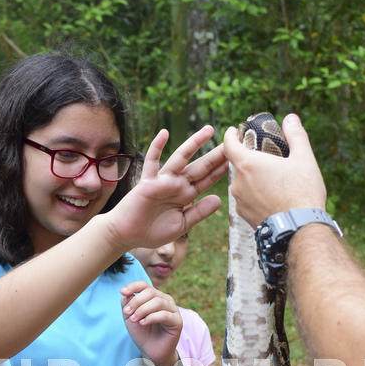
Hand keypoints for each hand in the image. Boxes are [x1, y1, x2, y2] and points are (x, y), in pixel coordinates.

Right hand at [108, 126, 226, 249]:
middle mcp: (177, 185)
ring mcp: (163, 181)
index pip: (207, 180)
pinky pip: (152, 161)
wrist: (128, 235)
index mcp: (186, 196)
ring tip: (209, 130)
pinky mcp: (148, 181)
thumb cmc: (152, 231)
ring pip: (181, 158)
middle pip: (200, 166)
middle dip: (215, 155)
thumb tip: (219, 199)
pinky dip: (156, 147)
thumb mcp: (182, 224)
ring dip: (194, 143)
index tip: (236, 159)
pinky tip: (164, 133)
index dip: (221, 170)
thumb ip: (199, 212)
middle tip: (232, 142)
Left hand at [121, 280, 181, 365]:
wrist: (150, 351)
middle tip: (127, 312)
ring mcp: (173, 310)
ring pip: (158, 302)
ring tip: (134, 319)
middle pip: (150, 292)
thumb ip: (127, 304)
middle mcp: (165, 300)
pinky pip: (164, 314)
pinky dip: (151, 317)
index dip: (133, 286)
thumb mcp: (130, 317)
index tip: (122, 292)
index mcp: (155, 296)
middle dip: (136, 301)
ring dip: (143, 310)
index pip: (144, 285)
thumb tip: (126, 293)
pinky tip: (143, 323)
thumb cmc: (142, 333)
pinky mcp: (177, 321)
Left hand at [223, 113, 326, 227]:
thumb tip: (291, 118)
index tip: (234, 131)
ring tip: (273, 179)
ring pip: (244, 184)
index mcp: (247, 164)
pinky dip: (256, 196)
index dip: (230, 135)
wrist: (300, 230)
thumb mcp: (304, 158)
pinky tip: (272, 198)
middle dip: (249, 159)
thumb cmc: (302, 192)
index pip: (229, 144)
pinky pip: (247, 200)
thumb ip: (296, 135)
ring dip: (253, 179)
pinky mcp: (244, 217)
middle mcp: (238, 182)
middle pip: (238, 165)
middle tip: (265, 156)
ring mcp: (239, 201)